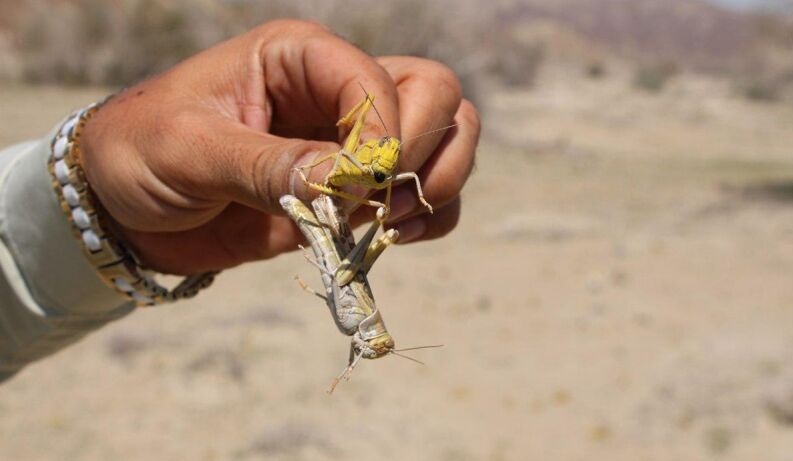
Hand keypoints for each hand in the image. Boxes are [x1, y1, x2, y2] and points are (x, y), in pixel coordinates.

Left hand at [81, 20, 479, 274]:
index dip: (384, 132)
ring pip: (446, 140)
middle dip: (425, 152)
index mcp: (299, 58)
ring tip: (394, 224)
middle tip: (386, 202)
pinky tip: (393, 238)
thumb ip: (269, 164)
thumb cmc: (142, 154)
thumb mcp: (191, 151)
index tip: (354, 186)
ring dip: (440, 184)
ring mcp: (352, 144)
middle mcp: (336, 93)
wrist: (126, 211)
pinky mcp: (354, 193)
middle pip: (435, 95)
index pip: (380, 79)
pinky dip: (430, 218)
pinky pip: (425, 196)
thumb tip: (350, 183)